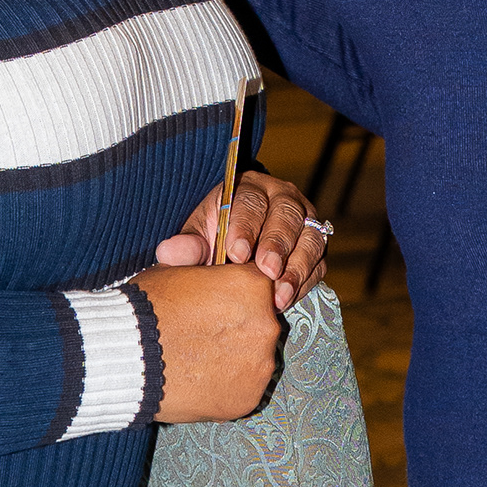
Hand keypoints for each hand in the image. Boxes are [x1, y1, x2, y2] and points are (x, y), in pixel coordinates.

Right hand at [135, 263, 282, 423]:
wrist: (125, 356)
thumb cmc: (147, 308)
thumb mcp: (177, 268)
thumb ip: (204, 262)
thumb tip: (209, 256)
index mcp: (254, 286)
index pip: (259, 288)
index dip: (236, 297)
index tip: (217, 306)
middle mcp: (267, 325)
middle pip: (261, 324)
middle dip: (238, 328)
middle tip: (203, 335)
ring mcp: (260, 365)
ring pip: (255, 358)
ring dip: (234, 359)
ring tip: (198, 360)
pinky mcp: (248, 398)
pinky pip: (244, 388)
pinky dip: (226, 386)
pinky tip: (199, 380)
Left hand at [152, 171, 330, 310]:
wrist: (235, 253)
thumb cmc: (214, 239)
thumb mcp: (197, 237)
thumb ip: (186, 245)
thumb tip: (168, 251)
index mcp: (249, 188)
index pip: (251, 201)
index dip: (245, 226)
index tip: (236, 253)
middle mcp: (282, 199)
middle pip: (286, 215)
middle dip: (277, 244)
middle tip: (266, 270)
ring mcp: (304, 222)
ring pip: (310, 237)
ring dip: (297, 266)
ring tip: (280, 294)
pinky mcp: (315, 247)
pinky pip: (318, 261)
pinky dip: (306, 280)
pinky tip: (289, 297)